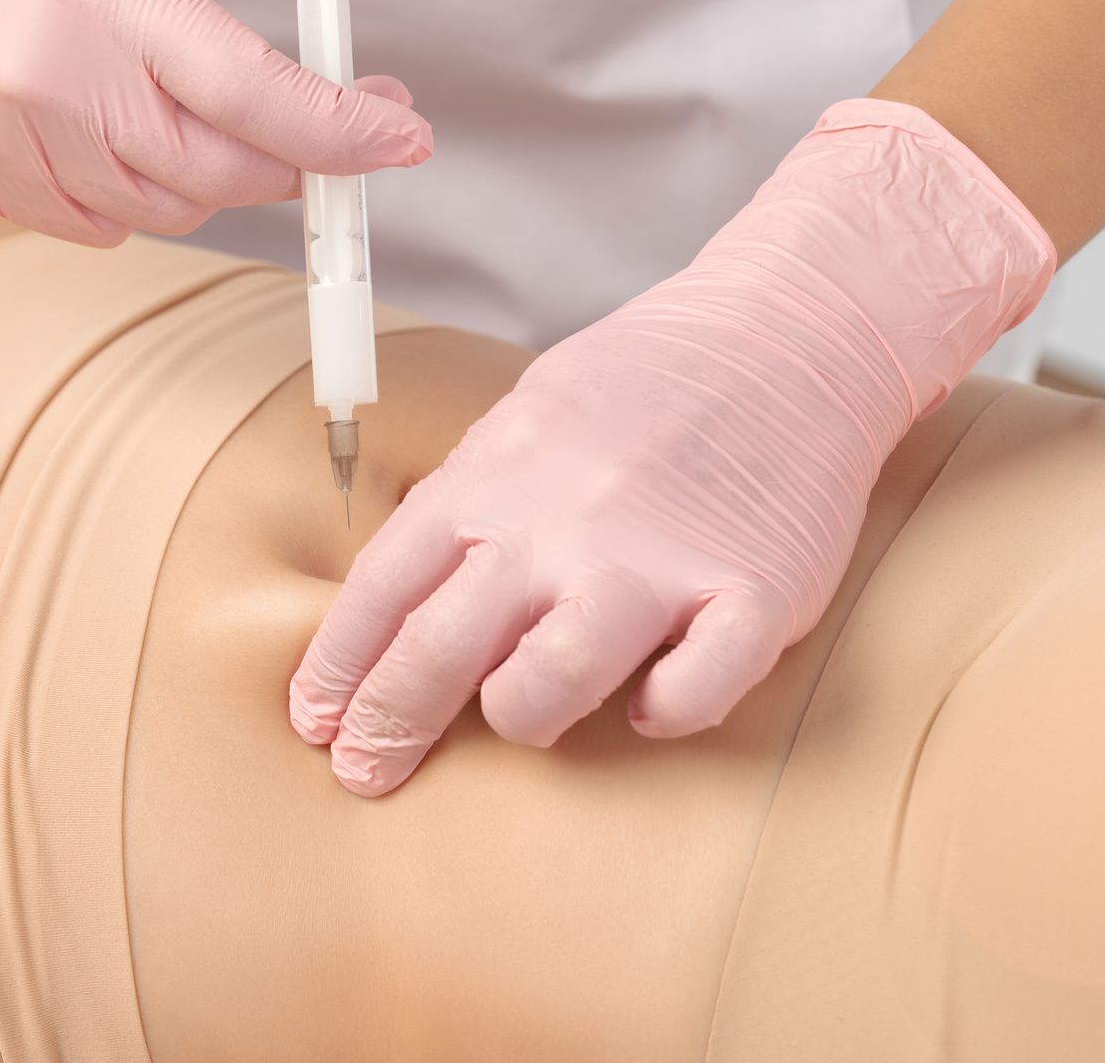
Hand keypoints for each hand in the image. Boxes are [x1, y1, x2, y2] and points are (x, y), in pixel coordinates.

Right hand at [0, 0, 433, 242]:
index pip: (244, 92)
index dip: (338, 129)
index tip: (402, 139)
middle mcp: (43, 71)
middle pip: (213, 169)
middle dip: (295, 158)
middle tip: (338, 117)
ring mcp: (1, 128)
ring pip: (161, 209)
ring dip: (217, 177)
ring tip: (219, 106)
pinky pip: (93, 222)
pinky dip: (139, 196)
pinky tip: (139, 132)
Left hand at [289, 99, 1055, 795]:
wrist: (790, 332)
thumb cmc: (644, 384)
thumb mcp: (525, 420)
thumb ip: (466, 504)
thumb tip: (393, 602)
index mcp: (496, 475)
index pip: (385, 587)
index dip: (338, 665)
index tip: (314, 722)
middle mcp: (563, 520)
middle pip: (443, 647)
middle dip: (389, 722)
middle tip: (365, 771)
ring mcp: (659, 558)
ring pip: (551, 681)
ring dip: (521, 716)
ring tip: (525, 714)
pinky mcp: (756, 593)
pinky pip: (692, 694)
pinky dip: (662, 713)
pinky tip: (648, 703)